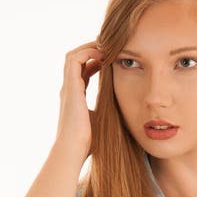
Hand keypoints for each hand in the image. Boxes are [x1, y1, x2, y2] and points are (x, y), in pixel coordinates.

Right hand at [55, 40, 103, 163]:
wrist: (74, 150)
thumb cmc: (89, 144)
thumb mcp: (103, 123)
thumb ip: (110, 114)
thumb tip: (129, 114)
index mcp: (75, 98)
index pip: (83, 72)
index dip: (95, 62)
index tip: (111, 59)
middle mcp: (69, 90)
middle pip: (76, 60)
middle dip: (91, 50)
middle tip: (110, 47)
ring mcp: (68, 87)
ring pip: (73, 55)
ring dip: (89, 47)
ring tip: (107, 46)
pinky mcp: (70, 87)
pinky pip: (74, 59)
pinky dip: (87, 52)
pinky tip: (103, 54)